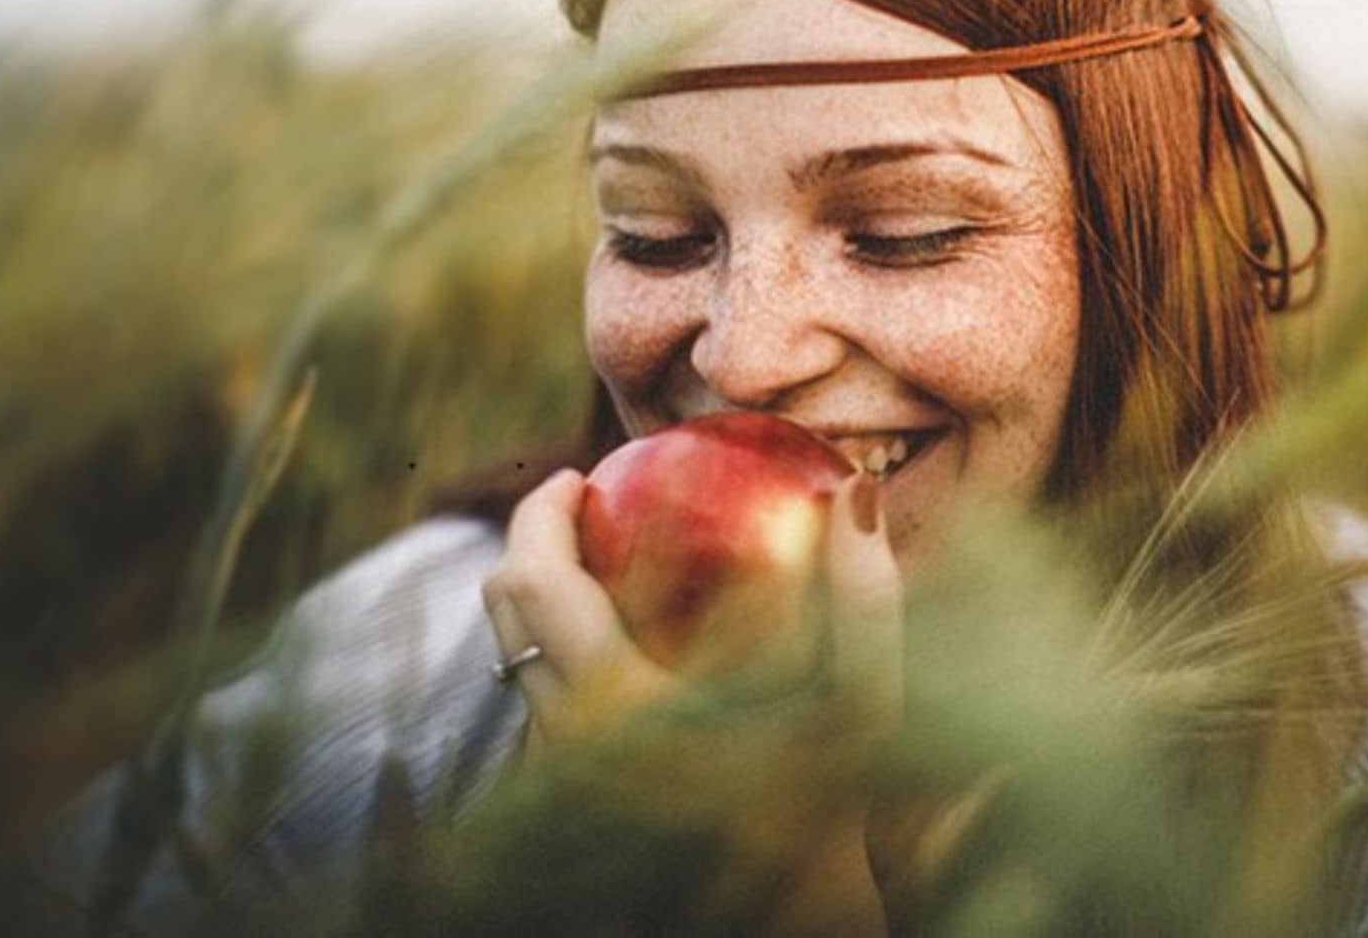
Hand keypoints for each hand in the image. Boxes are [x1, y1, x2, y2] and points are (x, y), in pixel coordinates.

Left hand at [482, 466, 902, 932]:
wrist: (788, 913)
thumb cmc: (832, 806)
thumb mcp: (864, 703)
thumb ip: (861, 598)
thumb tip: (853, 490)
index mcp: (616, 707)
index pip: (536, 582)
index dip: (543, 512)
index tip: (581, 473)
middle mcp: (566, 742)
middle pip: (504, 610)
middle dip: (529, 539)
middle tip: (579, 501)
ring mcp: (558, 774)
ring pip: (513, 655)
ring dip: (541, 597)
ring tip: (597, 557)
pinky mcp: (564, 800)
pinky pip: (538, 699)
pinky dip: (559, 649)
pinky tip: (617, 631)